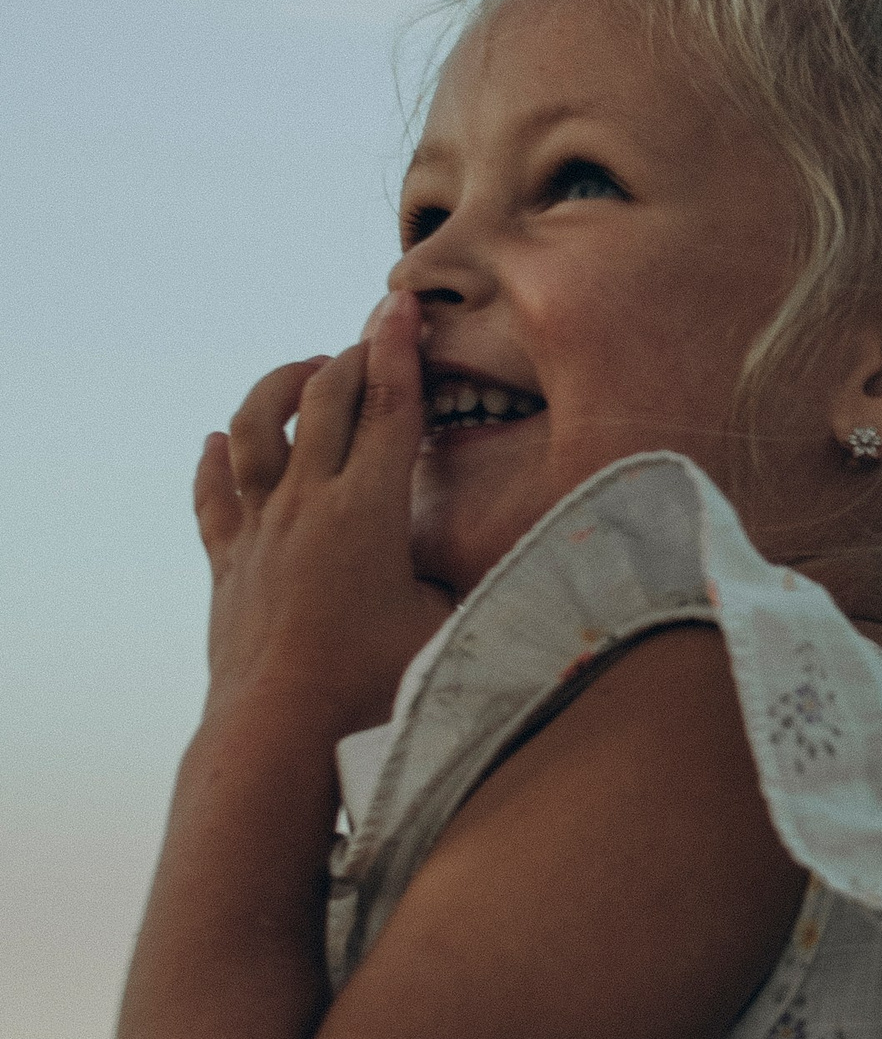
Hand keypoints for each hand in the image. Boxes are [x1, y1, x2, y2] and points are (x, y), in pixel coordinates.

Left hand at [198, 292, 455, 740]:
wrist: (277, 733)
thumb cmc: (374, 689)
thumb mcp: (449, 628)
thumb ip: (471, 584)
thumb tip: (509, 563)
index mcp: (368, 511)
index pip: (391, 411)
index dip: (399, 353)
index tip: (399, 305)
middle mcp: (307, 506)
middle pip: (327, 404)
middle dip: (352, 357)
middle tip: (373, 331)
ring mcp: (260, 532)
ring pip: (257, 434)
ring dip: (281, 391)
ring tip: (302, 371)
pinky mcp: (229, 566)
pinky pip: (215, 497)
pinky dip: (216, 461)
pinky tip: (215, 441)